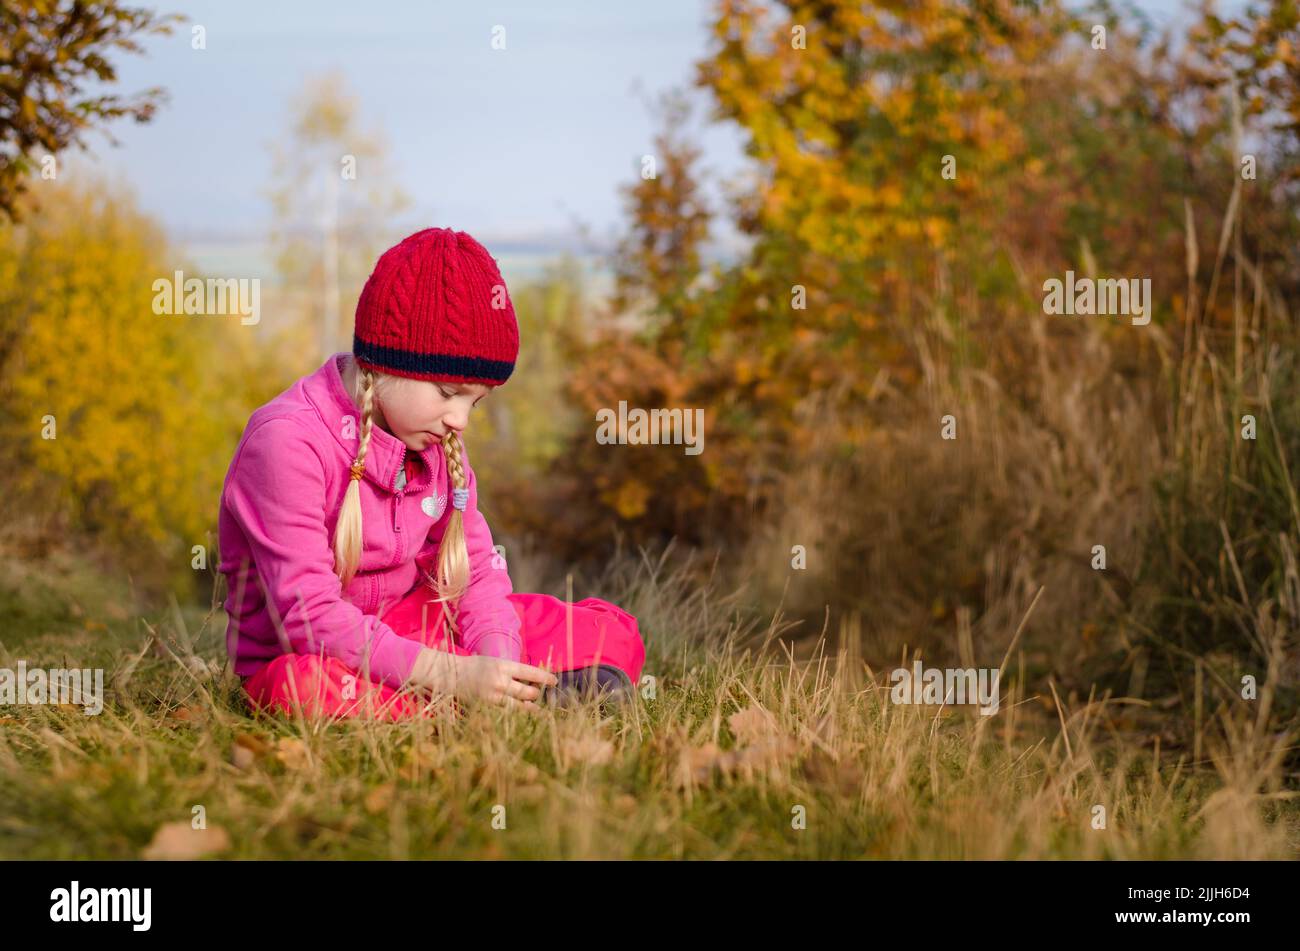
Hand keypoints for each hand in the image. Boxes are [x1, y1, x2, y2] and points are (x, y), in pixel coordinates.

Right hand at [409, 648, 556, 710]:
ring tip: (537, 710)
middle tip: (540, 695)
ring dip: (531, 709)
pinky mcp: (487, 708)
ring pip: (520, 707)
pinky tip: (522, 717)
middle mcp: (500, 681)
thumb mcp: (495, 662)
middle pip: (529, 693)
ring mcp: (493, 696)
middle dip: (537, 695)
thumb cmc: (476, 666)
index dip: (545, 679)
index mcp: (503, 666)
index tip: (554, 681)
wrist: (450, 675)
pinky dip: (516, 716)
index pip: (531, 673)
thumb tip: (535, 680)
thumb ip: (513, 670)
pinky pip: (507, 715)